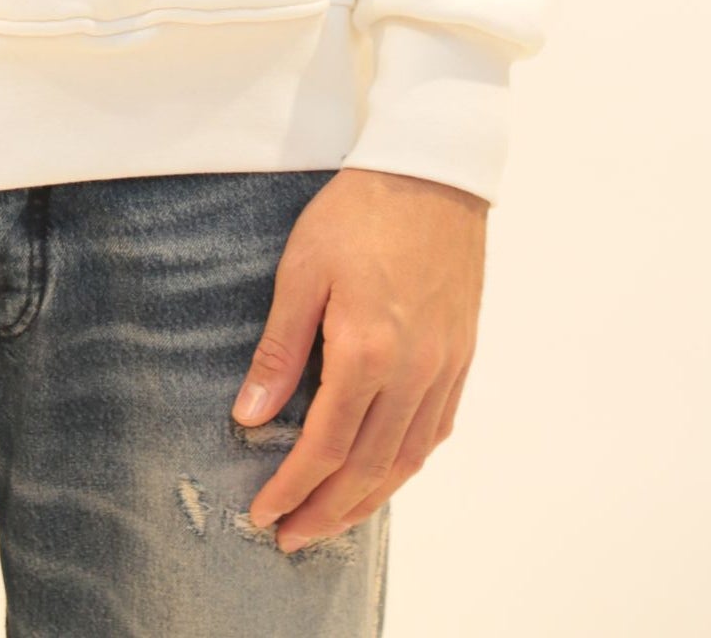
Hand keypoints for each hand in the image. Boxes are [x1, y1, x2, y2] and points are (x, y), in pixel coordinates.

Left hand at [230, 168, 486, 550]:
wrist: (431, 172)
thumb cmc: (358, 211)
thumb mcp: (302, 271)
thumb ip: (280, 351)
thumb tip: (250, 418)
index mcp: (367, 352)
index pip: (327, 446)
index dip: (294, 487)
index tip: (264, 513)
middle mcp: (413, 373)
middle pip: (369, 468)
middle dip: (327, 511)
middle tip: (292, 537)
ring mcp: (444, 368)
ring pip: (407, 459)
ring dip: (369, 500)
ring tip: (333, 520)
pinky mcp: (461, 355)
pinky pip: (435, 431)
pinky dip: (407, 464)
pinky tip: (386, 473)